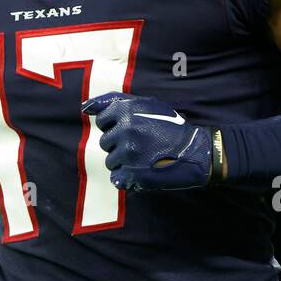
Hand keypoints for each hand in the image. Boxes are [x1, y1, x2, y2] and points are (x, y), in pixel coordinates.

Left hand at [82, 92, 212, 191]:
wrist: (196, 151)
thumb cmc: (170, 126)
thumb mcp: (146, 104)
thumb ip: (113, 101)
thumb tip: (84, 108)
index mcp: (125, 111)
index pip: (102, 121)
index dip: (116, 126)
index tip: (133, 129)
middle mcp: (124, 130)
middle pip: (105, 142)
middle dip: (120, 144)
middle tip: (142, 145)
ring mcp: (128, 153)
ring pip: (110, 161)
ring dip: (124, 161)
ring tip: (145, 158)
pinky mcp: (133, 174)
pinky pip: (116, 179)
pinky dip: (127, 178)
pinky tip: (142, 172)